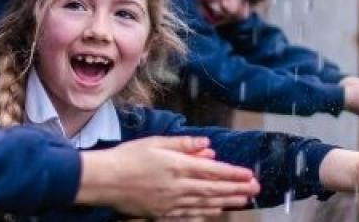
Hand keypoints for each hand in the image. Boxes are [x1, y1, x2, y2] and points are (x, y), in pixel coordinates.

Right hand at [77, 136, 259, 217]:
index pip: (213, 171)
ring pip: (205, 204)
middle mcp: (178, 186)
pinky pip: (189, 214)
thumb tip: (207, 145)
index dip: (234, 174)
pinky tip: (215, 211)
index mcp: (177, 166)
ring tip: (242, 201)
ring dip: (226, 202)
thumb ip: (183, 145)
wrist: (103, 181)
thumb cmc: (127, 158)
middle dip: (237, 190)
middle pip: (214, 190)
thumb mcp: (156, 143)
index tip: (249, 175)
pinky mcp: (162, 213)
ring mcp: (171, 203)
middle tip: (255, 190)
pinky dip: (205, 213)